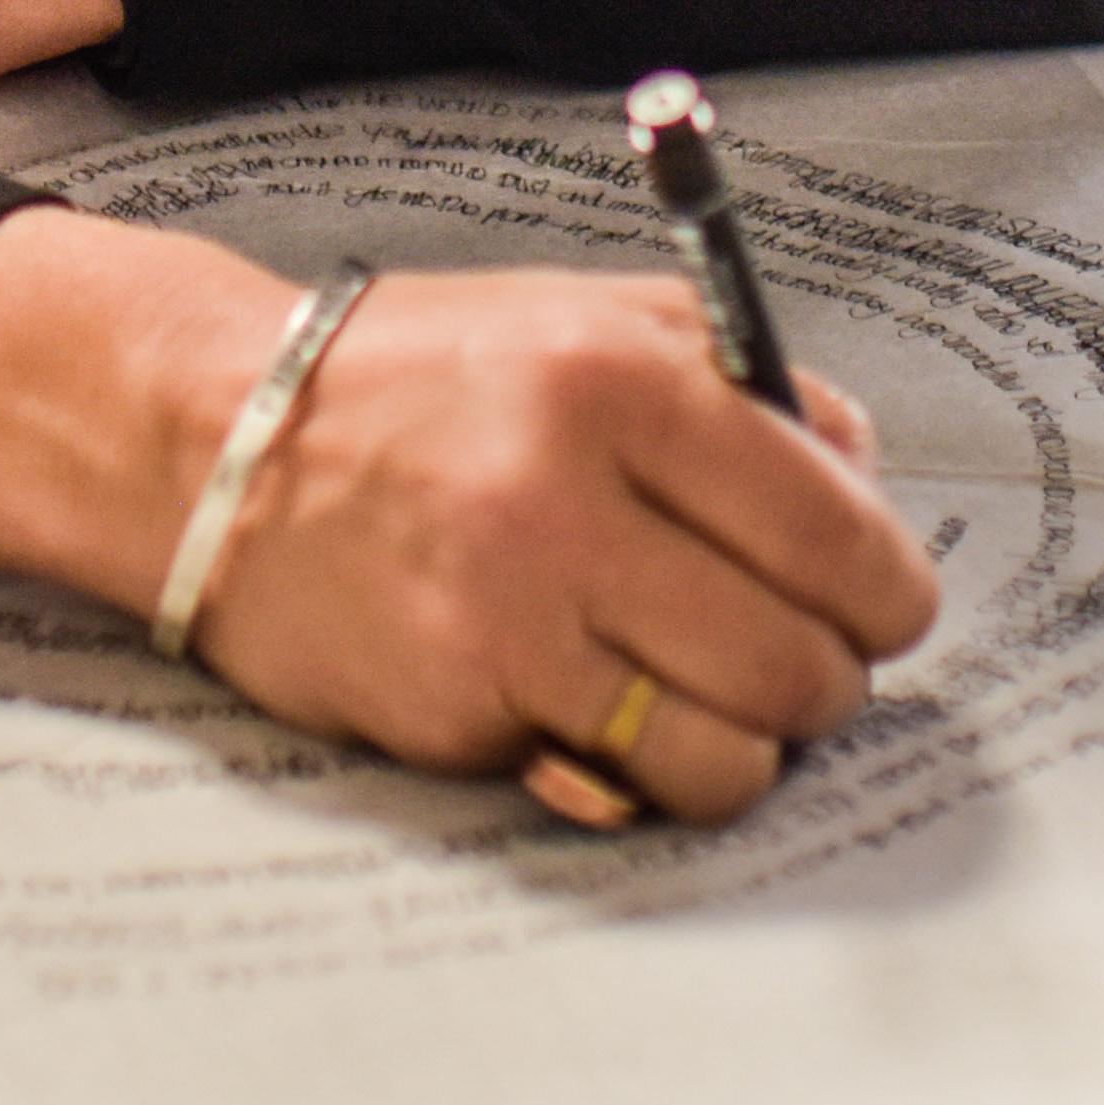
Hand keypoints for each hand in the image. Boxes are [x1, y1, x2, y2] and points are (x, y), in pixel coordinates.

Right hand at [0, 207, 939, 827]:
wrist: (216, 442)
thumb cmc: (425, 379)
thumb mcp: (596, 318)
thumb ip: (748, 382)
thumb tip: (864, 478)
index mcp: (627, 387)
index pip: (834, 532)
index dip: (888, 593)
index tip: (884, 609)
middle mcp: (570, 504)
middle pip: (795, 665)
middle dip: (827, 684)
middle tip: (803, 667)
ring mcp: (508, 623)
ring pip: (719, 759)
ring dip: (743, 750)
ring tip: (713, 705)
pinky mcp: (455, 714)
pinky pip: (607, 786)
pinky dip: (630, 772)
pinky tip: (599, 708)